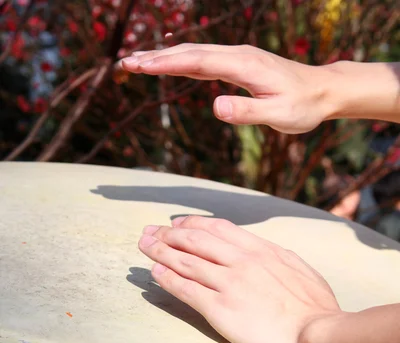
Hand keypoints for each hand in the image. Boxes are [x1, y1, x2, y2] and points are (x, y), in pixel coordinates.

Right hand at [121, 43, 331, 132]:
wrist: (322, 90)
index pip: (197, 62)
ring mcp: (237, 57)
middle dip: (156, 57)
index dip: (167, 64)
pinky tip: (170, 65)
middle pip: (190, 52)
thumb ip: (249, 112)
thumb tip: (216, 107)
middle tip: (126, 63)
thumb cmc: (302, 106)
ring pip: (195, 53)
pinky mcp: (239, 63)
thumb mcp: (279, 116)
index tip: (140, 66)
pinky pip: (204, 60)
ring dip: (165, 57)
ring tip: (138, 63)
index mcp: (243, 66)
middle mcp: (237, 55)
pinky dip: (182, 61)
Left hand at [138, 216, 341, 342]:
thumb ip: (278, 258)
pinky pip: (186, 289)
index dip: (193, 224)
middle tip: (149, 231)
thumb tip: (268, 254)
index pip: (218, 228)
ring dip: (160, 251)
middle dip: (168, 233)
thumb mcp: (300, 270)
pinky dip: (167, 278)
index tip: (177, 223)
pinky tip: (154, 273)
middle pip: (195, 240)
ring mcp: (229, 283)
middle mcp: (241, 260)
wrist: (317, 333)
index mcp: (261, 249)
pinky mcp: (220, 309)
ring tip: (143, 246)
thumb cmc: (317, 308)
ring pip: (186, 261)